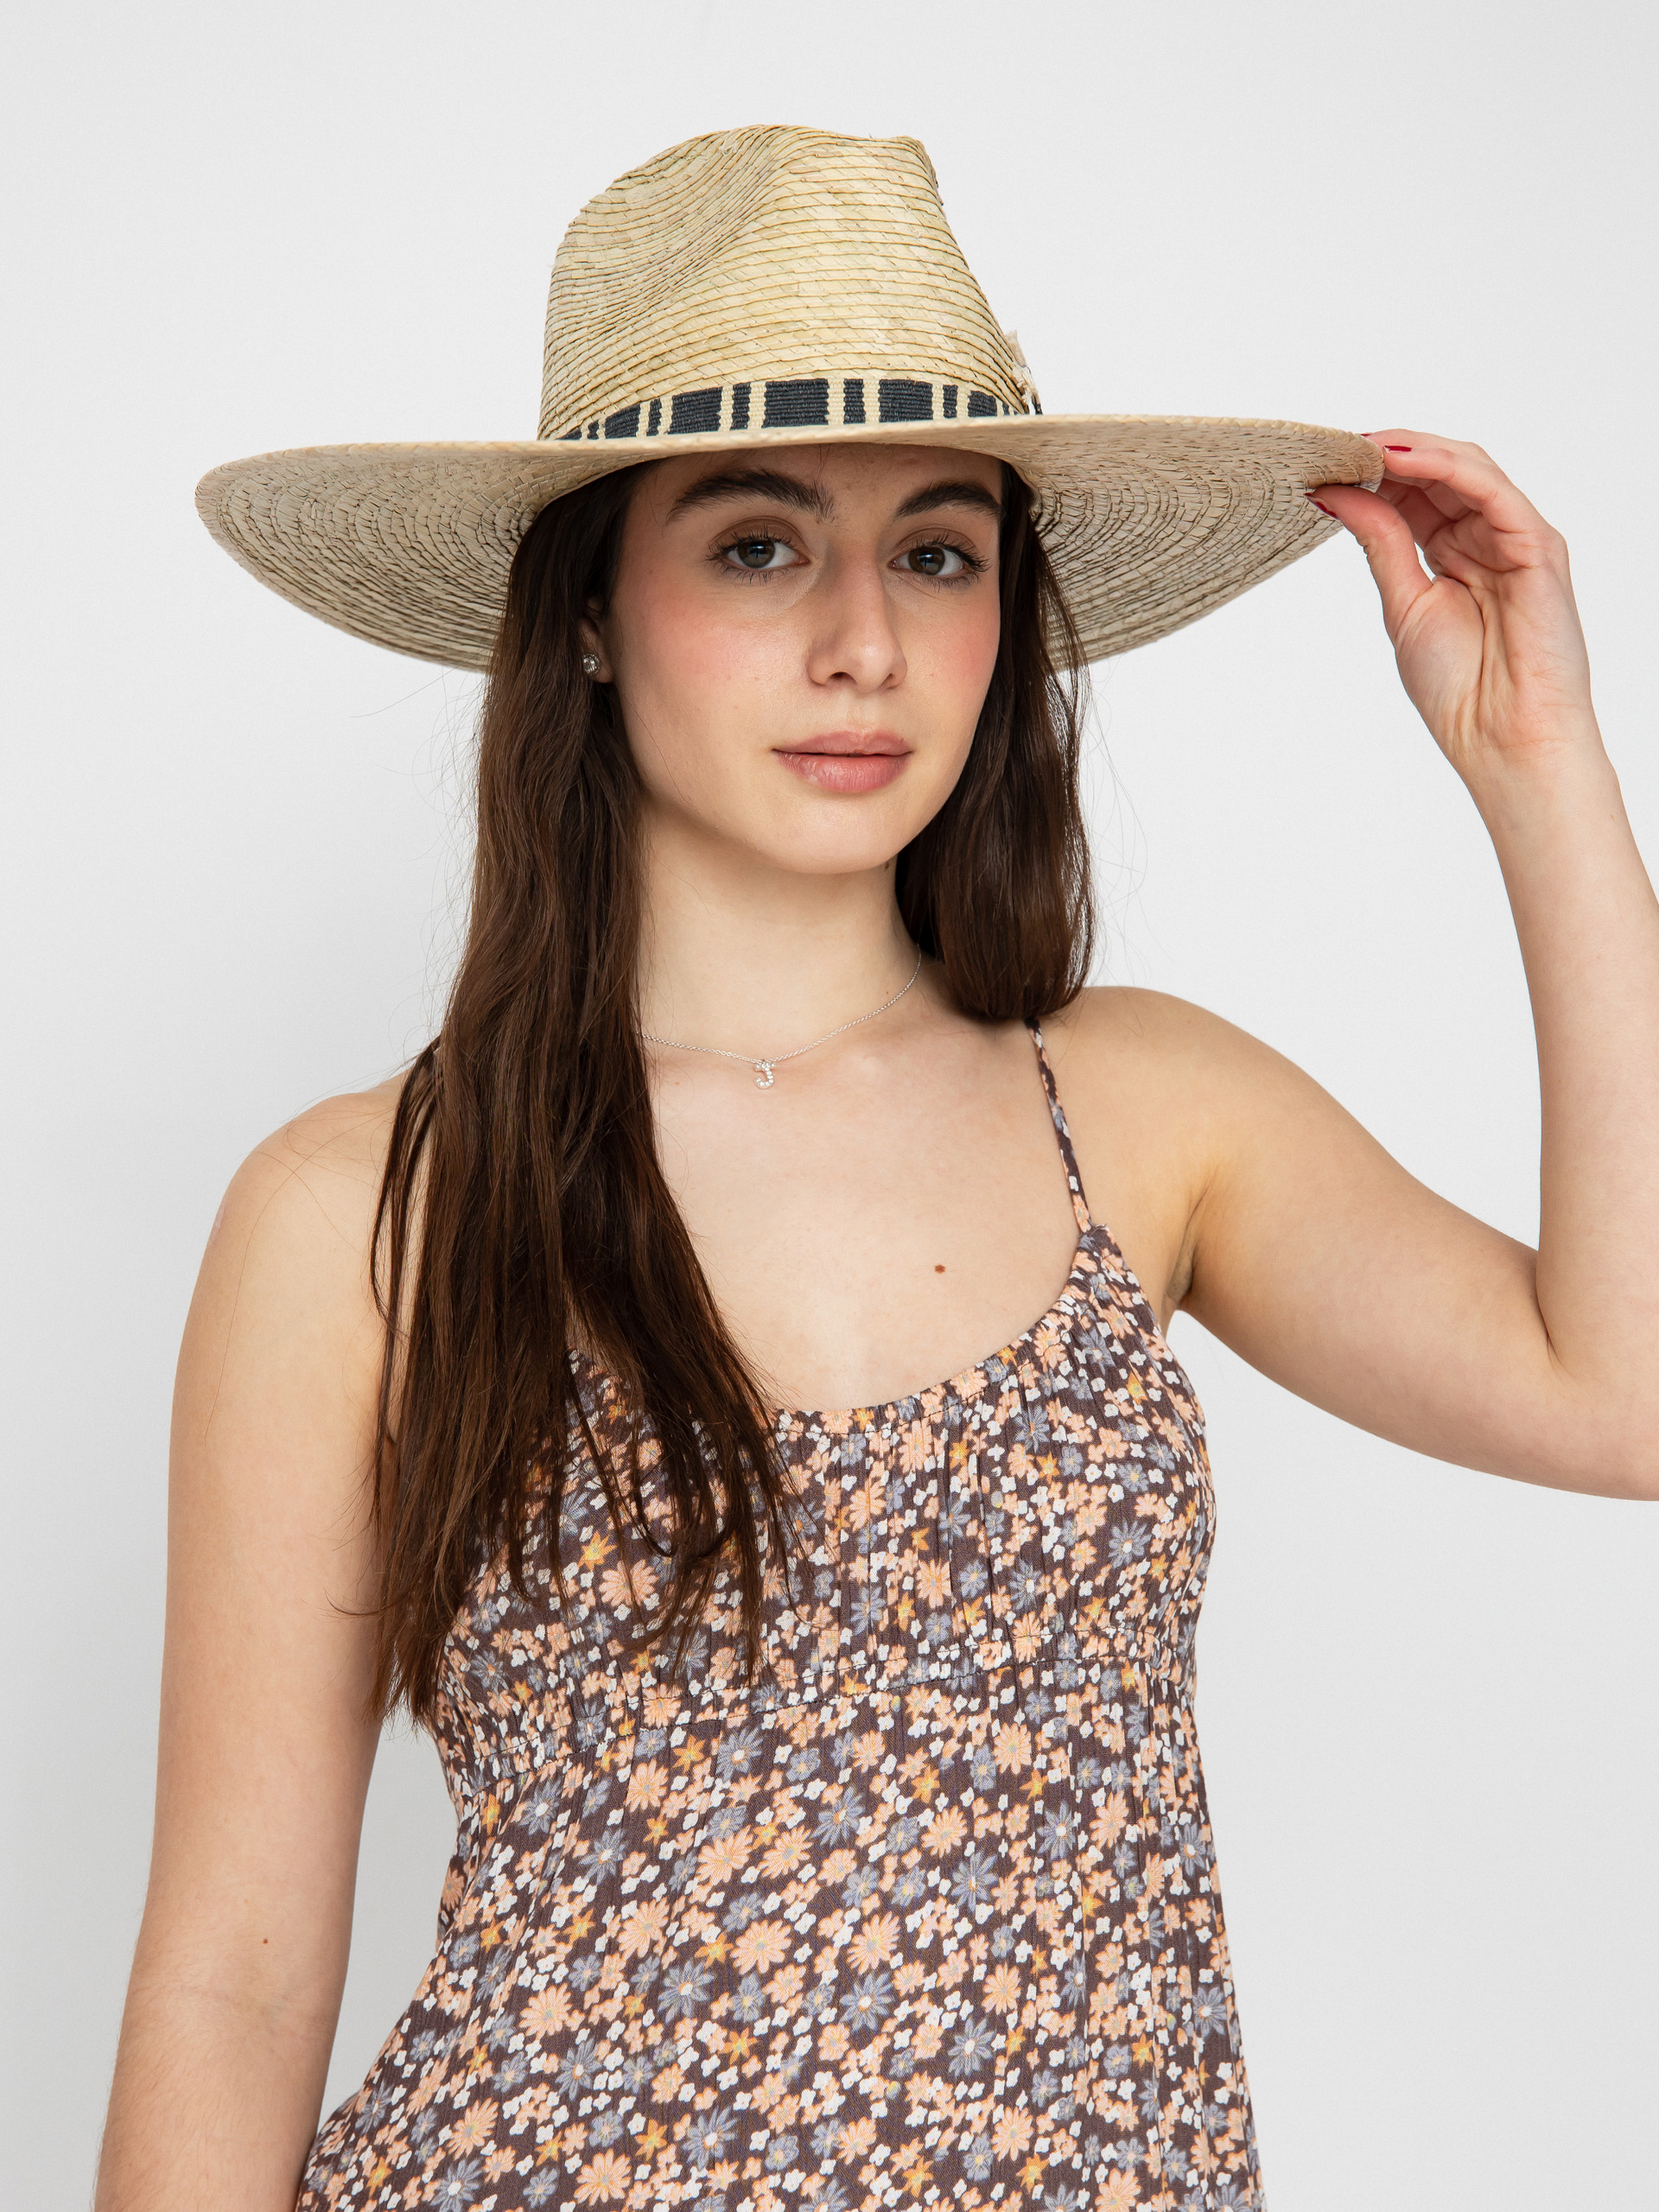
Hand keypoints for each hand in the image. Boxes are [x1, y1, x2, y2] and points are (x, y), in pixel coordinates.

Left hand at [1312, 435, 1597, 789]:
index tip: (1320, 463)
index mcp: (1453, 551)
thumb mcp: (1403, 602)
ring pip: (1466, 468)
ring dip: (1411, 450)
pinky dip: (1445, 467)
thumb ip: (1379, 542)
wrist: (1502, 737)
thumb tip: (1335, 495)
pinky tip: (1400, 460)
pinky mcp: (1538, 544)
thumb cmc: (1461, 687)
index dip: (1370, 474)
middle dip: (1386, 453)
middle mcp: (1486, 536)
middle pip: (1439, 472)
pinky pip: (1491, 489)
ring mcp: (1515, 537)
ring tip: (1360, 445)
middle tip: (1334, 446)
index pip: (1414, 493)